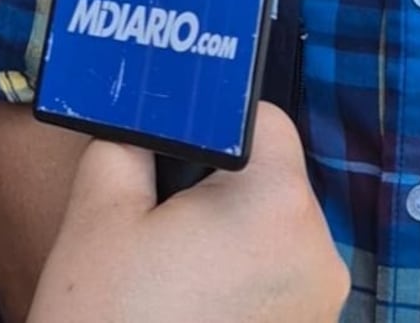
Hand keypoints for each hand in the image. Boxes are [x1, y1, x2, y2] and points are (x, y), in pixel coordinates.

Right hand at [29, 103, 349, 322]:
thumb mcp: (99, 215)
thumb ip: (131, 142)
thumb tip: (151, 117)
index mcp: (278, 204)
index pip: (264, 123)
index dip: (212, 128)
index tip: (173, 154)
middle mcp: (320, 254)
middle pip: (271, 183)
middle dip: (219, 193)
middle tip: (161, 228)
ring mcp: (320, 309)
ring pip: (273, 239)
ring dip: (232, 245)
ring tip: (172, 279)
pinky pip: (278, 290)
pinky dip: (242, 291)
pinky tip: (192, 312)